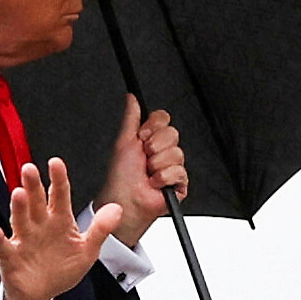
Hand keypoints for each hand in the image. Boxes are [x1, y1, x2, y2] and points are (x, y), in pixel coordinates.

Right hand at [0, 158, 121, 299]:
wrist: (43, 293)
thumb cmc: (63, 267)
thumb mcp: (86, 250)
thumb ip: (100, 229)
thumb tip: (117, 208)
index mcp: (59, 220)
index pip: (59, 195)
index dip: (58, 179)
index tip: (55, 162)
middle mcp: (40, 225)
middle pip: (36, 202)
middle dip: (33, 186)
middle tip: (30, 169)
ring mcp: (24, 239)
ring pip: (20, 219)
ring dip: (18, 207)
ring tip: (18, 194)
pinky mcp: (10, 257)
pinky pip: (3, 248)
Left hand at [94, 94, 187, 247]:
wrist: (124, 201)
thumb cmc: (120, 176)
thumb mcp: (124, 141)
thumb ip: (131, 118)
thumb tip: (131, 98)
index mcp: (150, 138)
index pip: (163, 119)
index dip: (153, 127)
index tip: (141, 137)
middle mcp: (162, 150)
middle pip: (172, 133)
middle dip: (154, 147)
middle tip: (144, 158)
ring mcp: (172, 166)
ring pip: (176, 153)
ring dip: (157, 165)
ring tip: (148, 174)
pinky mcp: (180, 183)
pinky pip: (179, 171)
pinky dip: (163, 178)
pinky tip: (155, 184)